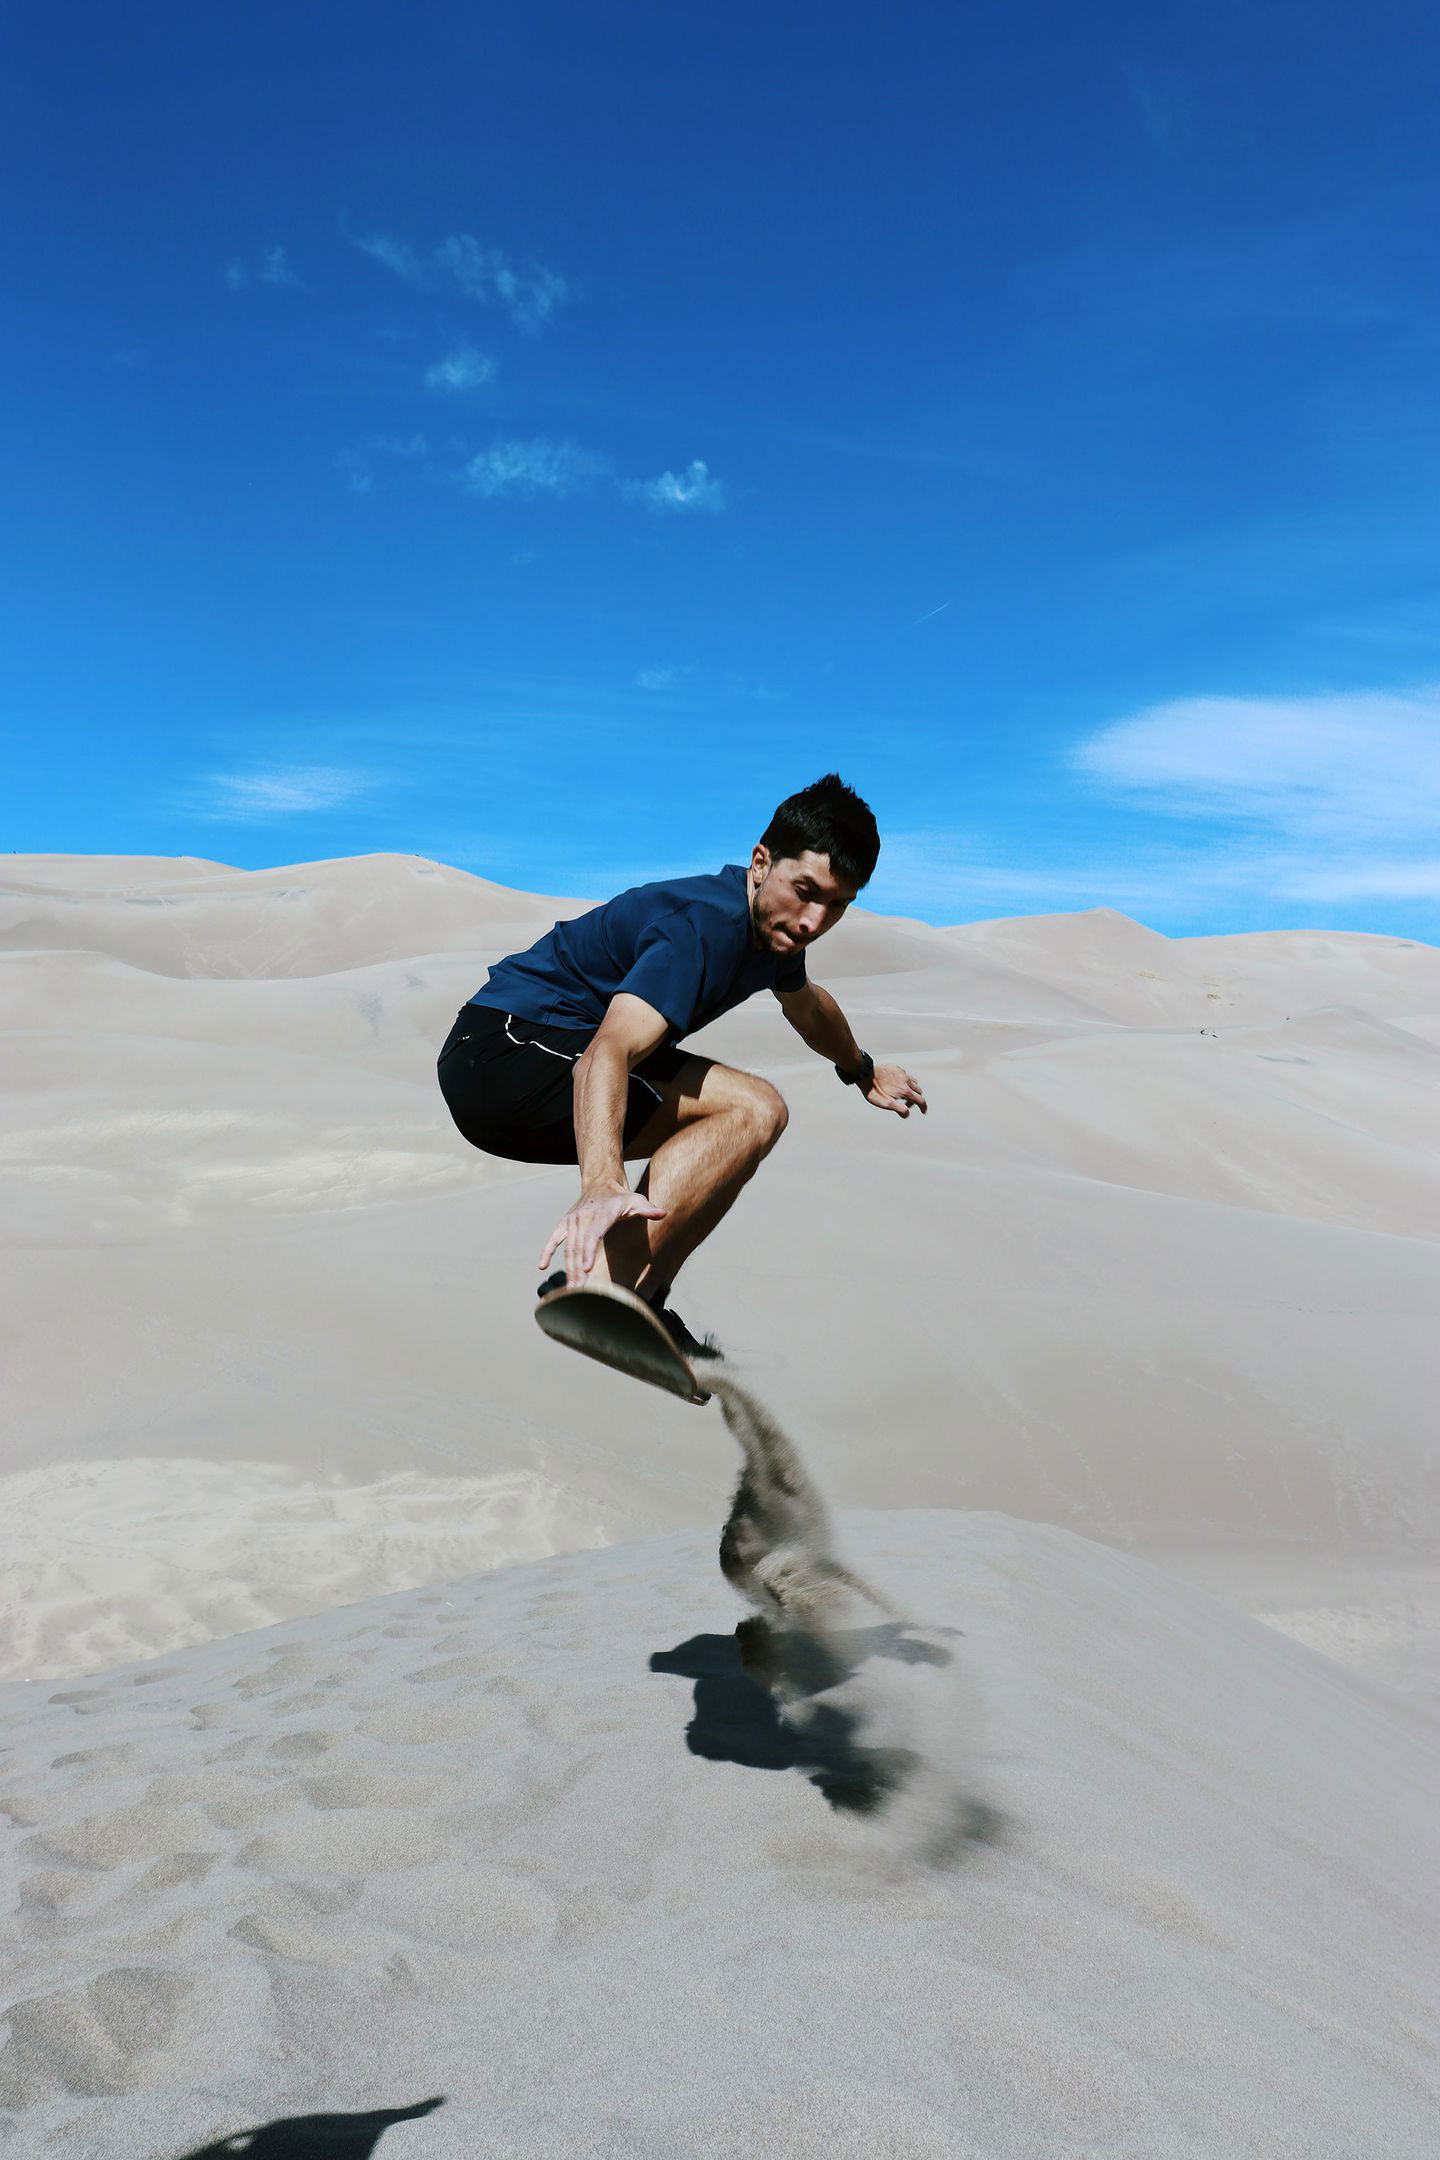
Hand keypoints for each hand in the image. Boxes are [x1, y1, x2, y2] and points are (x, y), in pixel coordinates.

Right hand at [538, 1182, 667, 1288]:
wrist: (601, 1183)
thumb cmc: (621, 1198)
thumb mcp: (636, 1200)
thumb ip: (648, 1209)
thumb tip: (662, 1213)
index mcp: (601, 1213)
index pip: (593, 1235)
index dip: (588, 1251)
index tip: (585, 1268)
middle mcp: (583, 1217)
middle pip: (579, 1246)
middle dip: (577, 1269)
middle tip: (579, 1291)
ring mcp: (572, 1220)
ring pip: (568, 1248)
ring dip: (568, 1268)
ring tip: (570, 1289)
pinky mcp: (565, 1223)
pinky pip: (554, 1239)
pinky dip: (547, 1251)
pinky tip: (542, 1266)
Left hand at [864, 1062, 926, 1117]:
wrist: (864, 1074)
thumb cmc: (874, 1091)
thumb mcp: (886, 1104)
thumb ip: (899, 1110)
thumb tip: (907, 1114)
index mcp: (905, 1090)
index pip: (920, 1100)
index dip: (923, 1107)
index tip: (923, 1112)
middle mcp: (906, 1080)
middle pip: (919, 1091)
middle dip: (916, 1099)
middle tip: (905, 1104)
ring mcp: (901, 1072)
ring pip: (913, 1081)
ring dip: (912, 1089)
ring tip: (902, 1094)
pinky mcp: (896, 1067)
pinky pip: (905, 1074)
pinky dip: (905, 1081)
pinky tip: (896, 1084)